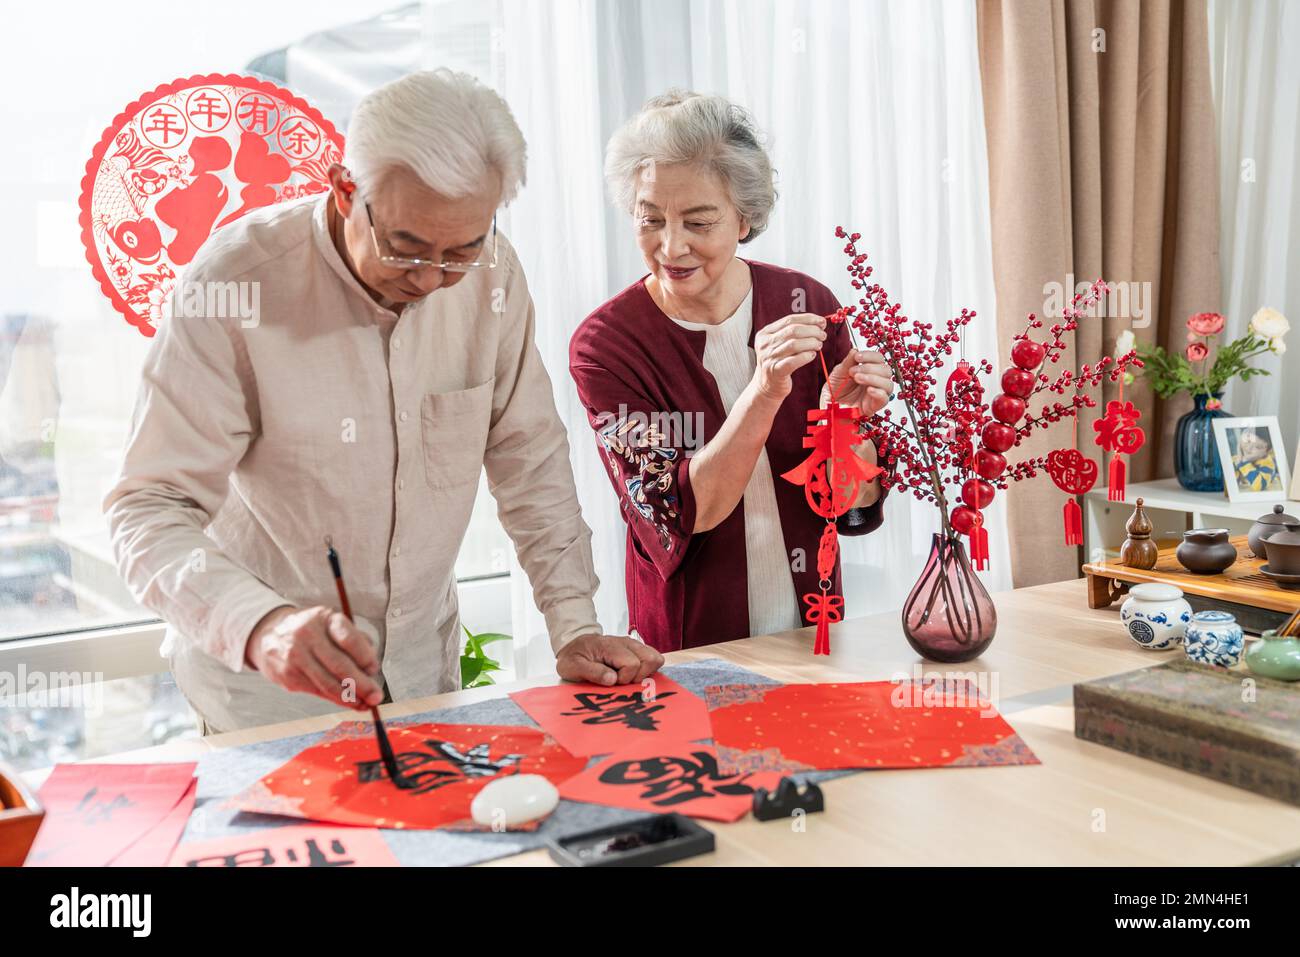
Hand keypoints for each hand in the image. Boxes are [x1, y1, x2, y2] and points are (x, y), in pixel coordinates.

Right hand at [245, 605, 383, 709]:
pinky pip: (317, 691)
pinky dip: (336, 700)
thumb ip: (356, 641)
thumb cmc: (314, 631)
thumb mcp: (333, 624)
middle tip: (376, 696)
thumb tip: (370, 670)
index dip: (365, 656)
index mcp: (324, 618)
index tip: (374, 668)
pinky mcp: (288, 675)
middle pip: (339, 665)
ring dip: (350, 697)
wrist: (272, 634)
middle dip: (362, 684)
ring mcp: (295, 656)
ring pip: (327, 683)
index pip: (348, 639)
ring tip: (365, 703)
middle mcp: (307, 635)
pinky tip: (349, 702)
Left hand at [555, 634, 663, 685]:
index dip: (624, 678)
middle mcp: (626, 643)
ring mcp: (633, 645)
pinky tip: (633, 675)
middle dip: (638, 677)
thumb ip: (592, 672)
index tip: (611, 681)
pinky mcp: (637, 650)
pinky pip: (653, 659)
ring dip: (645, 673)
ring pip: (656, 658)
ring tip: (628, 678)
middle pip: (650, 659)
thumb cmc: (573, 657)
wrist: (574, 646)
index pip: (632, 664)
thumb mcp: (572, 666)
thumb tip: (612, 679)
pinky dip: (648, 670)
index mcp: (610, 646)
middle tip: (621, 680)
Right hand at [753, 313, 827, 400]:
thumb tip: (817, 323)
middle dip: (812, 330)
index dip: (808, 319)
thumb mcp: (778, 344)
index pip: (789, 320)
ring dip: (811, 343)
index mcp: (765, 333)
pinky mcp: (776, 371)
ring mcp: (769, 358)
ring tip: (819, 345)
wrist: (766, 386)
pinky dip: (806, 356)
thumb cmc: (777, 362)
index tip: (821, 321)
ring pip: (794, 344)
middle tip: (822, 335)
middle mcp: (765, 344)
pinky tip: (812, 355)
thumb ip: (792, 333)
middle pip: (793, 330)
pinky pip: (794, 361)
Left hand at [823, 348, 893, 416]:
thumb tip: (855, 349)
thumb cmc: (834, 391)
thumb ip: (848, 362)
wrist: (827, 408)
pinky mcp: (874, 407)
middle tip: (853, 371)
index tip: (858, 356)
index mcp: (869, 371)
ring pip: (888, 384)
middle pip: (886, 370)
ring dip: (873, 378)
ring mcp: (876, 394)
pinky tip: (868, 389)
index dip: (871, 356)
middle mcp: (875, 381)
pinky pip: (884, 399)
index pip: (879, 359)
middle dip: (870, 367)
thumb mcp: (838, 373)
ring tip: (857, 378)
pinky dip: (878, 392)